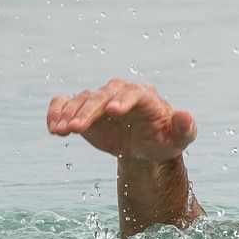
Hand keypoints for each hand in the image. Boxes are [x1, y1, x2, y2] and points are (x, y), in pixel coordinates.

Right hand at [46, 79, 196, 160]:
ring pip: (81, 99)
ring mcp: (100, 100)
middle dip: (89, 111)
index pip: (133, 93)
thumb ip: (184, 128)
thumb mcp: (179, 138)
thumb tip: (185, 115)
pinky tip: (52, 126)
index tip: (114, 112)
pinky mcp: (84, 110)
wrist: (145, 144)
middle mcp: (119, 94)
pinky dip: (56, 111)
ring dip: (69, 113)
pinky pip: (65, 103)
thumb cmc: (164, 139)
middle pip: (102, 96)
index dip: (123, 100)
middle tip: (76, 128)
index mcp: (145, 97)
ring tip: (59, 130)